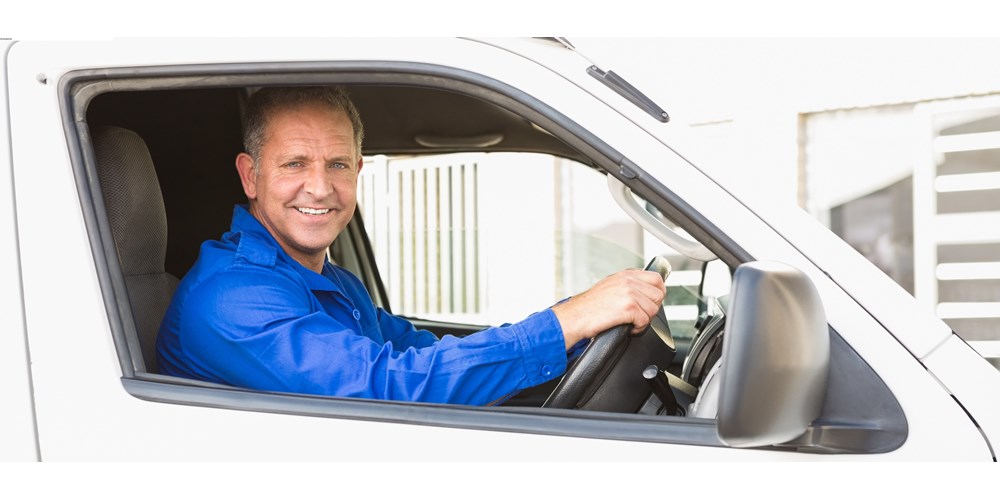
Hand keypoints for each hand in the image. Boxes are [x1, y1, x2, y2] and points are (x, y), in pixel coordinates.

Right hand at [551, 269, 665, 349]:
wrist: (575, 316)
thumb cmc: (589, 306)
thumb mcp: (610, 285)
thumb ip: (628, 284)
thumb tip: (644, 291)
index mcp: (626, 274)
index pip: (656, 278)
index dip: (658, 292)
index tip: (652, 301)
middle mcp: (629, 281)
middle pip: (658, 295)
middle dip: (651, 308)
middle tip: (639, 315)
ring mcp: (629, 293)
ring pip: (653, 309)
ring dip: (644, 319)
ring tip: (631, 322)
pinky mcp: (628, 307)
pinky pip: (645, 320)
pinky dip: (638, 328)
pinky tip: (628, 327)